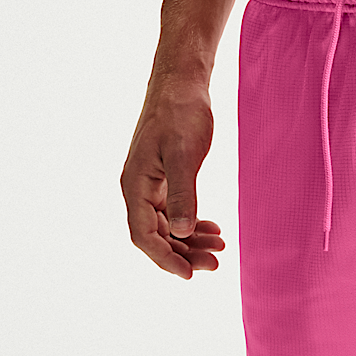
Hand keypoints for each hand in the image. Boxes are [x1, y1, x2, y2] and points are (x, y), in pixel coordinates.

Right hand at [121, 78, 225, 278]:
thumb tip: (182, 232)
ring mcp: (149, 184)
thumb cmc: (181, 111)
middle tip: (216, 263)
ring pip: (167, 227)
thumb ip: (183, 194)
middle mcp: (137, 189)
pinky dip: (192, 225)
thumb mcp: (185, 154)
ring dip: (191, 242)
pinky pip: (173, 212)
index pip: (143, 236)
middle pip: (156, 236)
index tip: (190, 274)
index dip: (165, 259)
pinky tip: (213, 230)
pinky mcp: (163, 178)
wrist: (181, 81)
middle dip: (185, 254)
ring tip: (220, 248)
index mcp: (135, 185)